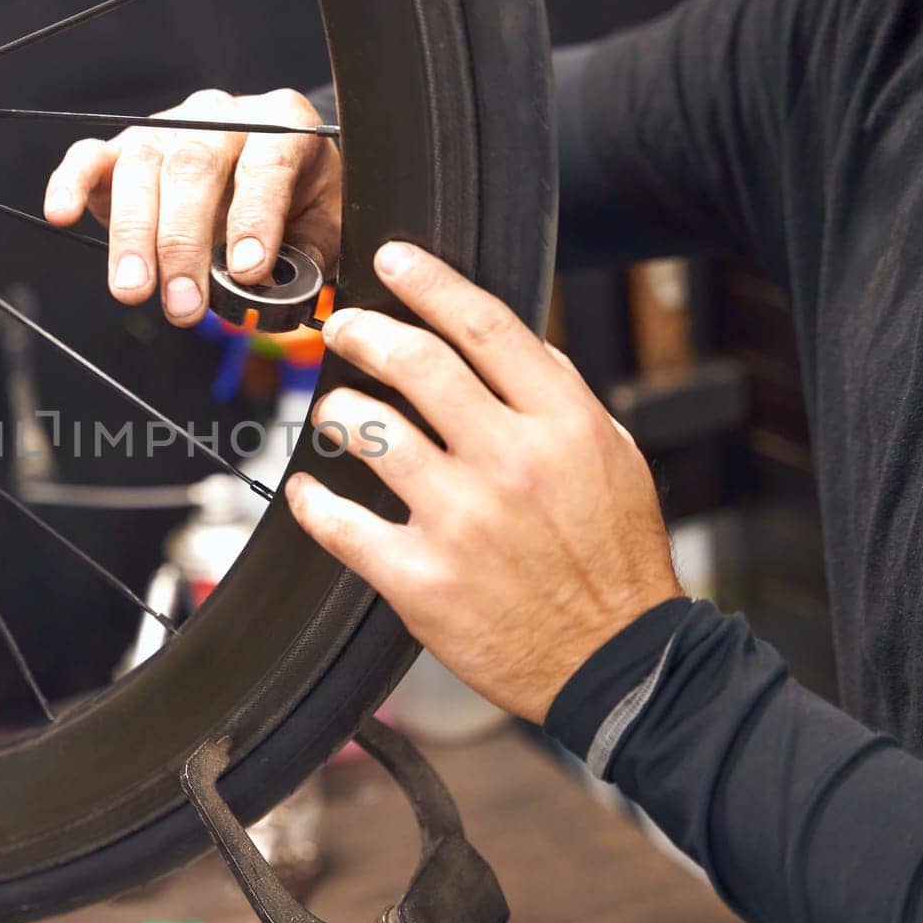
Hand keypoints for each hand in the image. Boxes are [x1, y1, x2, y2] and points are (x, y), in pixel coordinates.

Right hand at [43, 89, 341, 325]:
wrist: (274, 172)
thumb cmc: (299, 204)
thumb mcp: (324, 226)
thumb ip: (307, 254)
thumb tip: (267, 288)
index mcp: (283, 125)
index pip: (266, 164)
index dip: (254, 218)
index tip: (246, 271)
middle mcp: (221, 115)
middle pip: (194, 168)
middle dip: (184, 243)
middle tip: (183, 305)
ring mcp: (167, 126)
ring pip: (142, 167)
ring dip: (133, 235)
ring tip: (134, 291)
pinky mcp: (124, 147)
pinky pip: (90, 155)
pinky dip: (71, 182)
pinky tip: (61, 213)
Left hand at [286, 242, 682, 723]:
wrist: (617, 663)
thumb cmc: (613, 558)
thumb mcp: (614, 457)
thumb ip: (559, 396)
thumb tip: (507, 342)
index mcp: (563, 424)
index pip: (485, 326)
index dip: (429, 282)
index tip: (391, 259)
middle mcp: (511, 462)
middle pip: (416, 364)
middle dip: (364, 333)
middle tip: (343, 328)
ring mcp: (462, 521)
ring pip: (370, 431)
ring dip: (338, 410)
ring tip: (333, 411)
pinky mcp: (421, 579)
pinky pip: (341, 523)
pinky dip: (312, 502)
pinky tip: (305, 493)